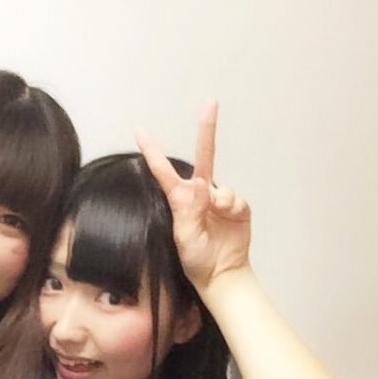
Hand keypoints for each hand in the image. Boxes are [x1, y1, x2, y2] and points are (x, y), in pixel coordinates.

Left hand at [137, 100, 250, 294]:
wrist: (220, 274)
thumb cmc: (195, 258)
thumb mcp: (185, 236)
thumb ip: (191, 208)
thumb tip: (202, 183)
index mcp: (180, 200)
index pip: (163, 172)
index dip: (152, 152)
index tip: (139, 132)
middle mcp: (200, 195)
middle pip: (203, 156)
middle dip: (207, 130)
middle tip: (210, 103)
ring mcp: (220, 200)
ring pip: (221, 186)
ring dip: (220, 200)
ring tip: (215, 217)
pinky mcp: (238, 208)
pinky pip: (235, 198)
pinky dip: (232, 205)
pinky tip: (228, 217)